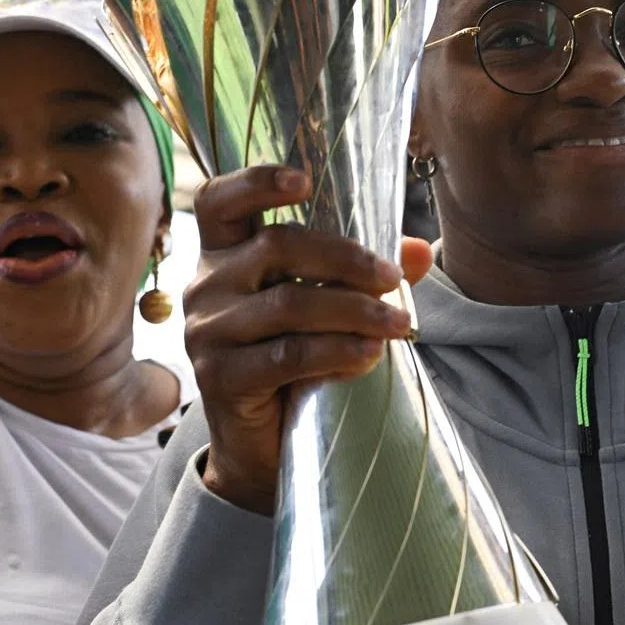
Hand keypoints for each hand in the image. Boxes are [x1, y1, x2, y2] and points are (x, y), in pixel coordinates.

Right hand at [184, 166, 432, 515]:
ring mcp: (207, 332)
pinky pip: (287, 356)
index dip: (256, 183)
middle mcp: (206, 285)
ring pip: (289, 304)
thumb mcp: (327, 308)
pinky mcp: (220, 377)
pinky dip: (336, 351)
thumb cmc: (291, 361)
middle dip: (346, 259)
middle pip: (277, 246)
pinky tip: (369, 354)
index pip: (219, 201)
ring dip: (355, 311)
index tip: (305, 181)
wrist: (259, 443)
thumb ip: (366, 276)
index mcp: (224, 255)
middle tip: (392, 278)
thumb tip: (419, 249)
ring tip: (399, 324)